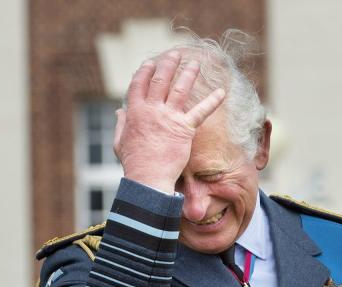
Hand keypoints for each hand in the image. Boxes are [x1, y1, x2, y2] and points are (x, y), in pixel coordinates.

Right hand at [113, 51, 225, 192]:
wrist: (148, 178)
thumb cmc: (134, 163)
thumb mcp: (120, 141)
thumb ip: (120, 124)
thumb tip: (119, 111)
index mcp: (135, 111)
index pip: (139, 83)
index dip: (146, 71)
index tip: (151, 62)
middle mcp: (152, 109)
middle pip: (160, 79)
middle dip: (168, 64)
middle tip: (175, 53)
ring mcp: (169, 117)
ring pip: (180, 89)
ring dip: (188, 73)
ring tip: (195, 63)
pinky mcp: (185, 128)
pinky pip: (201, 111)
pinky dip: (213, 100)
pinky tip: (222, 92)